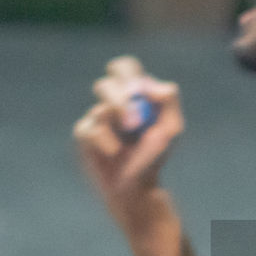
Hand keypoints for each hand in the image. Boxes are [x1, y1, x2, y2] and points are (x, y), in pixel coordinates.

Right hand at [73, 55, 184, 214]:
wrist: (138, 187)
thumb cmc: (155, 154)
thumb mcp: (172, 128)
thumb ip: (169, 101)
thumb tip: (151, 87)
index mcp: (134, 93)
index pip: (125, 68)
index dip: (126, 73)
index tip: (135, 91)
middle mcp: (113, 101)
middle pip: (107, 84)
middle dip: (120, 101)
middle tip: (134, 122)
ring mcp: (96, 117)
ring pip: (99, 109)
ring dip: (117, 132)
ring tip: (127, 146)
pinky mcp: (84, 134)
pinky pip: (89, 130)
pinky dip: (105, 142)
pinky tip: (114, 153)